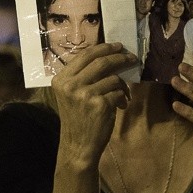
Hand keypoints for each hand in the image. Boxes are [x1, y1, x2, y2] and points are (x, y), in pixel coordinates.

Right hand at [51, 43, 137, 163]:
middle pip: (101, 62)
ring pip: (113, 78)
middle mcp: (70, 85)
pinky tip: (119, 106)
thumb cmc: (78, 118)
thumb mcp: (71, 94)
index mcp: (61, 79)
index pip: (85, 55)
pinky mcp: (99, 104)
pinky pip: (119, 92)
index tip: (118, 46)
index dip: (104, 48)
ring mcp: (84, 94)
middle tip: (131, 57)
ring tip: (123, 95)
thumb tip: (108, 56)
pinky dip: (123, 98)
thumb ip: (82, 76)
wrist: (78, 145)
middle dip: (120, 57)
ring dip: (123, 85)